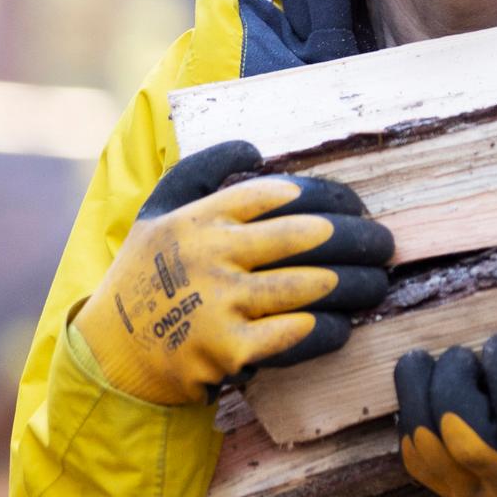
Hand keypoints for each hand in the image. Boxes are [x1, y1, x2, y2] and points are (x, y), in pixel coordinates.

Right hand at [73, 139, 393, 406]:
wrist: (111, 351)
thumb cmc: (141, 276)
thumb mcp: (157, 210)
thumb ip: (200, 171)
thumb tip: (253, 144)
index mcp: (201, 216)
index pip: (281, 193)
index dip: (329, 195)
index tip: (355, 204)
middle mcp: (212, 254)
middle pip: (307, 236)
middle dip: (358, 238)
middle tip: (385, 243)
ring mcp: (221, 302)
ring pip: (310, 285)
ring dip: (356, 284)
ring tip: (379, 282)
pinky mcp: (230, 350)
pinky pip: (296, 334)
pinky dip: (328, 329)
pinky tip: (345, 324)